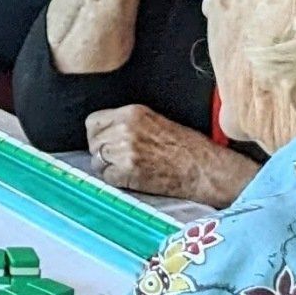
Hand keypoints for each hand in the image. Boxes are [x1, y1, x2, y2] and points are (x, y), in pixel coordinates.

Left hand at [85, 105, 252, 205]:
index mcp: (131, 113)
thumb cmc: (185, 146)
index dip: (97, 134)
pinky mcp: (128, 171)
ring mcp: (125, 150)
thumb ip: (127, 123)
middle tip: (119, 160)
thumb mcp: (153, 121)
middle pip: (92, 142)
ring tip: (128, 169)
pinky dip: (116, 181)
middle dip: (102, 152)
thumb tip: (105, 132)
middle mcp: (125, 128)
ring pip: (96, 161)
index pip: (92, 121)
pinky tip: (133, 178)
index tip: (105, 142)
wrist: (202, 167)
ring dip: (108, 168)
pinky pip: (107, 178)